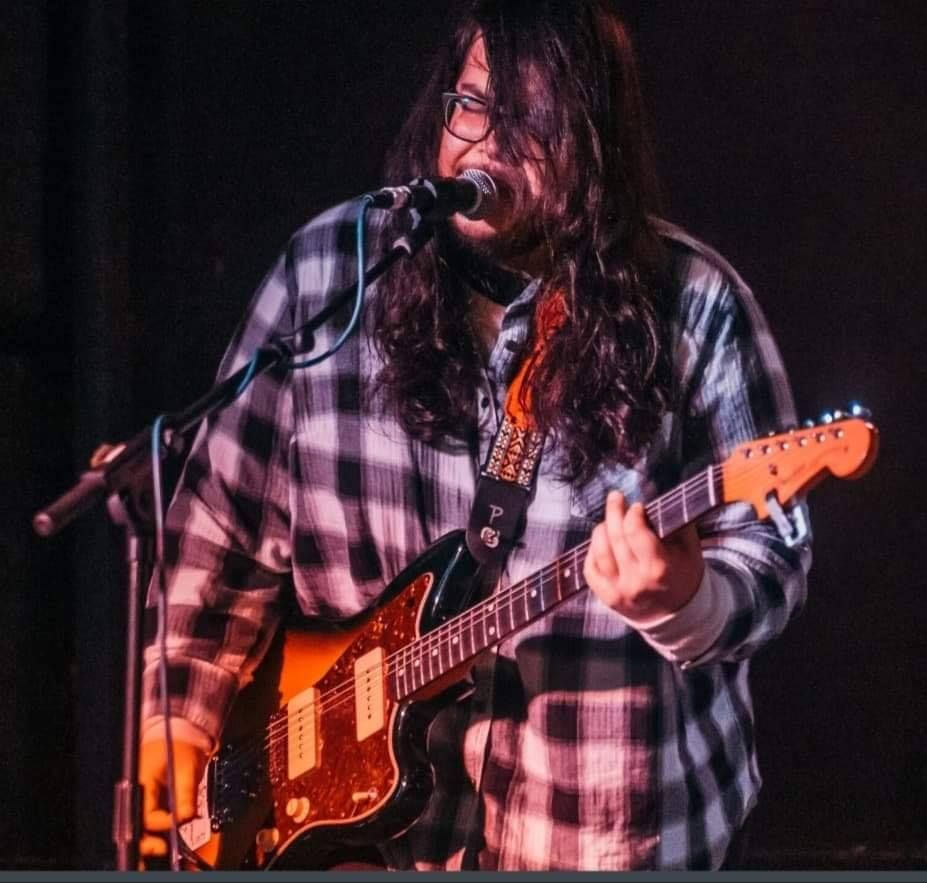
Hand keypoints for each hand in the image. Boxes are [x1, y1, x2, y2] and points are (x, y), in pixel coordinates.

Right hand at [139, 737, 207, 858]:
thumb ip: (186, 793)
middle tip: (163, 847)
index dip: (163, 822)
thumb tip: (186, 816)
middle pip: (135, 824)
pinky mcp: (147, 798)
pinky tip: (163, 835)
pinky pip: (146, 817)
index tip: (181, 820)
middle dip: (147, 840)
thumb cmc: (179, 744)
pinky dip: (155, 827)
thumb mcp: (187, 767)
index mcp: (140, 781)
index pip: (145, 813)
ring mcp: (139, 795)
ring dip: (150, 836)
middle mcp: (135, 790)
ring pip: (138, 824)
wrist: (179, 732)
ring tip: (161, 847)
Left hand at [583, 491, 703, 621]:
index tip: (637, 505)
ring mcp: (619, 591)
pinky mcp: (606, 598)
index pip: (635, 532)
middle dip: (614, 511)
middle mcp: (636, 581)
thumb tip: (654, 491)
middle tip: (616, 497)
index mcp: (659, 568)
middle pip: (615, 538)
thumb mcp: (689, 547)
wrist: (677, 613)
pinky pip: (589, 569)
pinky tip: (602, 542)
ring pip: (599, 551)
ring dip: (601, 530)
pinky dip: (592, 551)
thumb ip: (673, 520)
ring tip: (609, 520)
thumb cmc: (684, 573)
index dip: (633, 513)